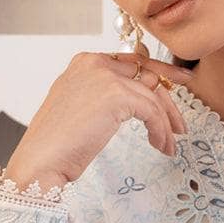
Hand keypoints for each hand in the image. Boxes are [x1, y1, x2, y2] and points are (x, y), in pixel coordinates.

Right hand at [4, 50, 194, 188]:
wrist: (42, 161)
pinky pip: (152, 111)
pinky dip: (160, 130)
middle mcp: (95, 62)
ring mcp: (105, 76)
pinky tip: (159, 146)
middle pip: (147, 75)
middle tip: (181, 125)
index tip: (179, 82)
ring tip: (168, 146)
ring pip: (152, 96)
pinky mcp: (116, 95)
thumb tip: (144, 96)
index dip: (159, 72)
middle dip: (168, 102)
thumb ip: (109, 94)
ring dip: (165, 124)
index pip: (132, 61)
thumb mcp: (84, 108)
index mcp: (85, 62)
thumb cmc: (59, 144)